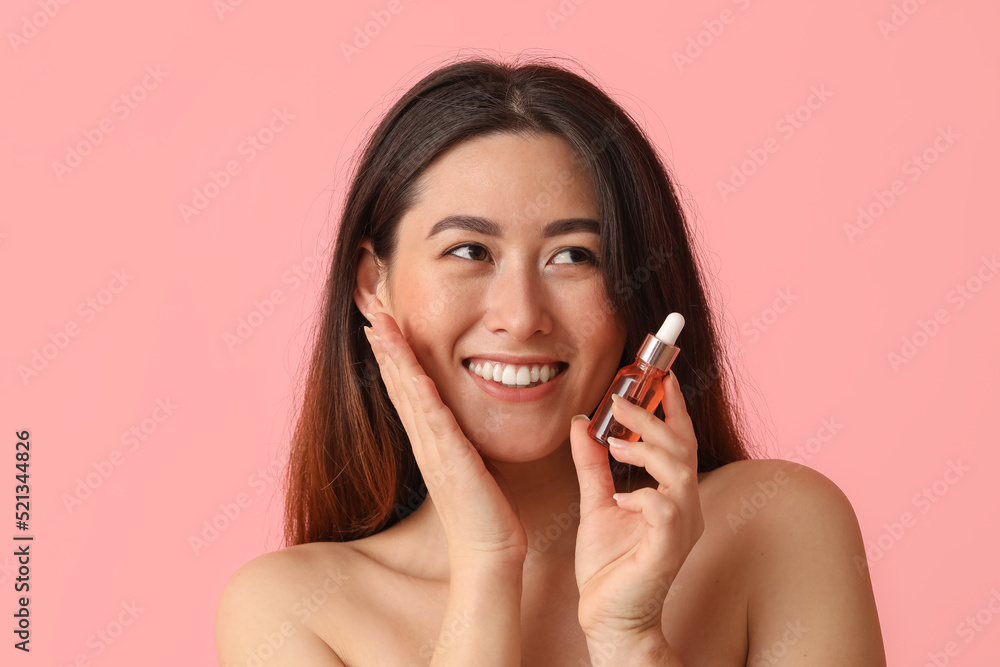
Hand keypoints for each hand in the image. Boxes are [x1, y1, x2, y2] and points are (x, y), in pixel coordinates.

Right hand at [364, 310, 527, 567]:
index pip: (406, 387)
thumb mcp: (472, 463)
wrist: (487, 552)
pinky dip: (421, 395)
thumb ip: (464, 439)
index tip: (382, 323)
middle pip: (399, 383)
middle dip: (386, 344)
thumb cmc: (485, 511)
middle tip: (372, 308)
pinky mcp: (452, 462)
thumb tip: (464, 421)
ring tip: (381, 325)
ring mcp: (435, 450)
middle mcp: (426, 441)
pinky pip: (435, 421)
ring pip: (409, 394)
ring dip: (395, 358)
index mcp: (430, 439)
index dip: (393, 354)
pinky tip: (412, 372)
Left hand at [569, 371, 703, 639]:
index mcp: (672, 493)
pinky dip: (643, 496)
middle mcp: (684, 507)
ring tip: (614, 444)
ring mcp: (680, 529)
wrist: (607, 616)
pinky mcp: (667, 550)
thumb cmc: (610, 565)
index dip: (671, 405)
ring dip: (646, 448)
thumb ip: (592, 464)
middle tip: (619, 400)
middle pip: (682, 446)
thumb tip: (582, 422)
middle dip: (652, 416)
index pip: (679, 439)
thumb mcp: (595, 501)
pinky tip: (621, 499)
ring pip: (679, 471)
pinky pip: (665, 510)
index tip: (658, 372)